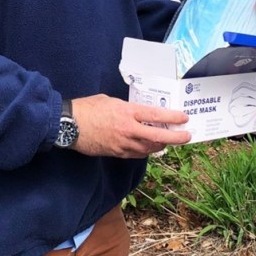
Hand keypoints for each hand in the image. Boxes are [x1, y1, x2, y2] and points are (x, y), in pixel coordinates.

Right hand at [69, 95, 190, 157]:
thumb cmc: (87, 108)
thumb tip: (137, 112)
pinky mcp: (116, 153)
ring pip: (148, 148)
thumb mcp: (110, 101)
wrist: (69, 125)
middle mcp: (127, 129)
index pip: (155, 115)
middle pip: (157, 136)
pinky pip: (136, 154)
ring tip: (168, 141)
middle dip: (175, 137)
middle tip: (186, 137)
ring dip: (160, 145)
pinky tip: (149, 148)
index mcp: (127, 112)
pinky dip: (145, 151)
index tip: (184, 118)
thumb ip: (126, 107)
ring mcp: (122, 143)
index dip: (172, 117)